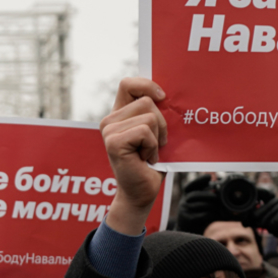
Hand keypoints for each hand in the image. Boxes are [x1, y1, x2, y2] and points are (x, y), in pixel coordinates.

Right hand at [101, 78, 167, 234]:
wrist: (142, 193)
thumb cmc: (151, 164)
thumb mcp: (156, 133)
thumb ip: (156, 113)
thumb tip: (168, 96)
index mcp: (119, 114)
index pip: (128, 84)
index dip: (147, 85)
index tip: (162, 98)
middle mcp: (110, 120)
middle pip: (146, 101)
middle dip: (161, 123)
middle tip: (154, 144)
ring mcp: (109, 130)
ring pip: (149, 117)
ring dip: (157, 138)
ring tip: (148, 153)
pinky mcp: (113, 142)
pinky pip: (146, 132)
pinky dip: (153, 147)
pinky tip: (145, 159)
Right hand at [175, 174, 231, 232]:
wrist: (189, 233)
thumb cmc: (198, 217)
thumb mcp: (200, 205)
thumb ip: (207, 198)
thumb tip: (221, 192)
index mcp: (186, 196)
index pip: (190, 186)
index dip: (199, 180)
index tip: (209, 176)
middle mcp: (184, 202)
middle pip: (195, 194)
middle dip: (207, 194)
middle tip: (217, 195)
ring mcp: (184, 211)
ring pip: (199, 205)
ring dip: (211, 205)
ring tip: (219, 206)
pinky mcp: (188, 220)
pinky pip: (200, 215)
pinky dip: (210, 214)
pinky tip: (215, 215)